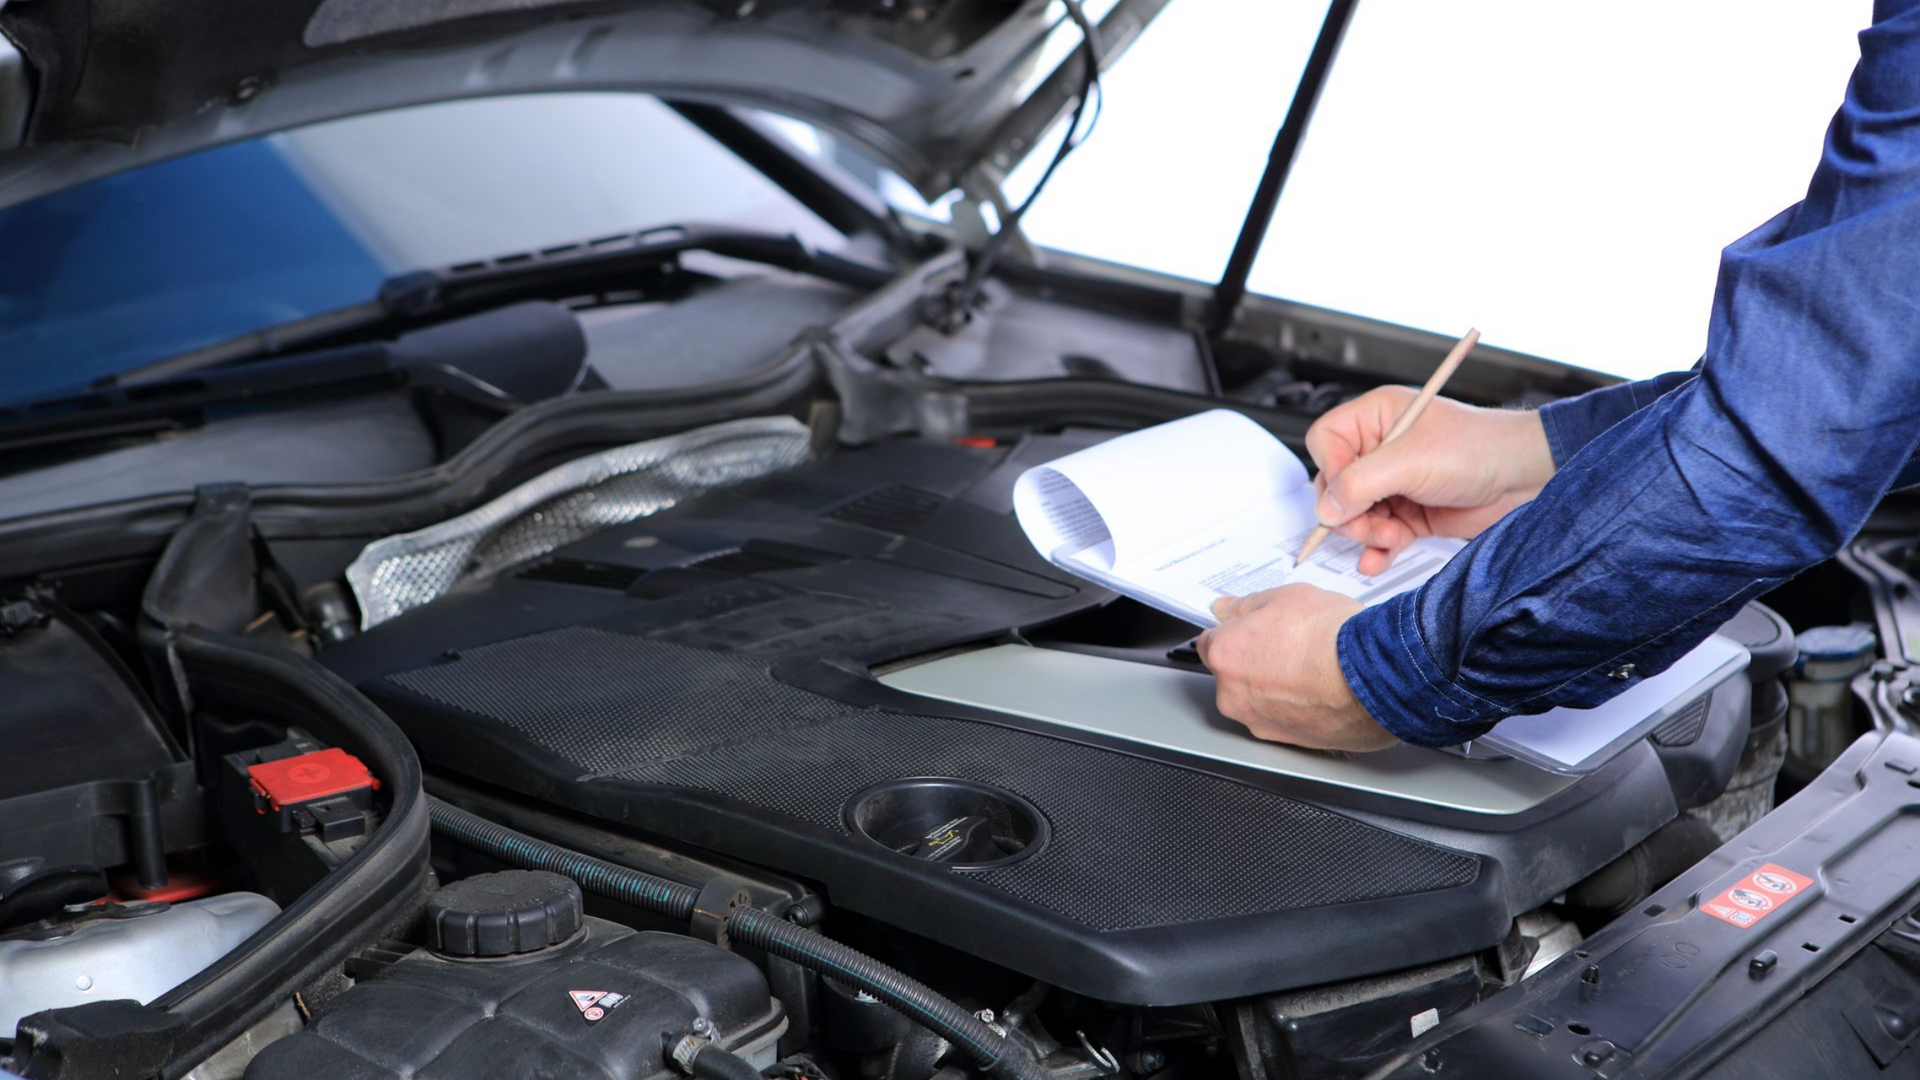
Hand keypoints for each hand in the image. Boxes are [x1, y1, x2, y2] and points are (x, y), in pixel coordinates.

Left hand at [1197, 586, 1396, 751]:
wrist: (1376, 676)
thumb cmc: (1333, 637)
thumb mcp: (1287, 597)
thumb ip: (1247, 605)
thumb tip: (1226, 608)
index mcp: (1226, 656)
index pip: (1211, 643)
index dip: (1233, 634)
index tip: (1249, 630)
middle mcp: (1235, 696)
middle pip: (1234, 676)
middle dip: (1256, 663)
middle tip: (1291, 646)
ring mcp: (1262, 724)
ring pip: (1261, 702)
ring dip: (1279, 689)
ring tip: (1315, 669)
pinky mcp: (1292, 744)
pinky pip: (1289, 721)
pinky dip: (1301, 709)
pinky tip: (1324, 691)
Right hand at [1308, 386, 1554, 574]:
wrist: (1525, 478)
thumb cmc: (1479, 448)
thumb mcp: (1410, 461)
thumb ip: (1360, 484)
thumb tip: (1326, 509)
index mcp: (1375, 418)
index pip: (1325, 443)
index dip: (1330, 471)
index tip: (1346, 495)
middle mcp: (1379, 450)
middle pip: (1334, 487)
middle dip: (1350, 513)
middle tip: (1370, 525)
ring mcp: (1393, 483)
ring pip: (1354, 516)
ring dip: (1367, 534)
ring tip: (1390, 537)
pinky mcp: (1408, 513)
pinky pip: (1377, 535)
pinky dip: (1377, 550)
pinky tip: (1379, 558)